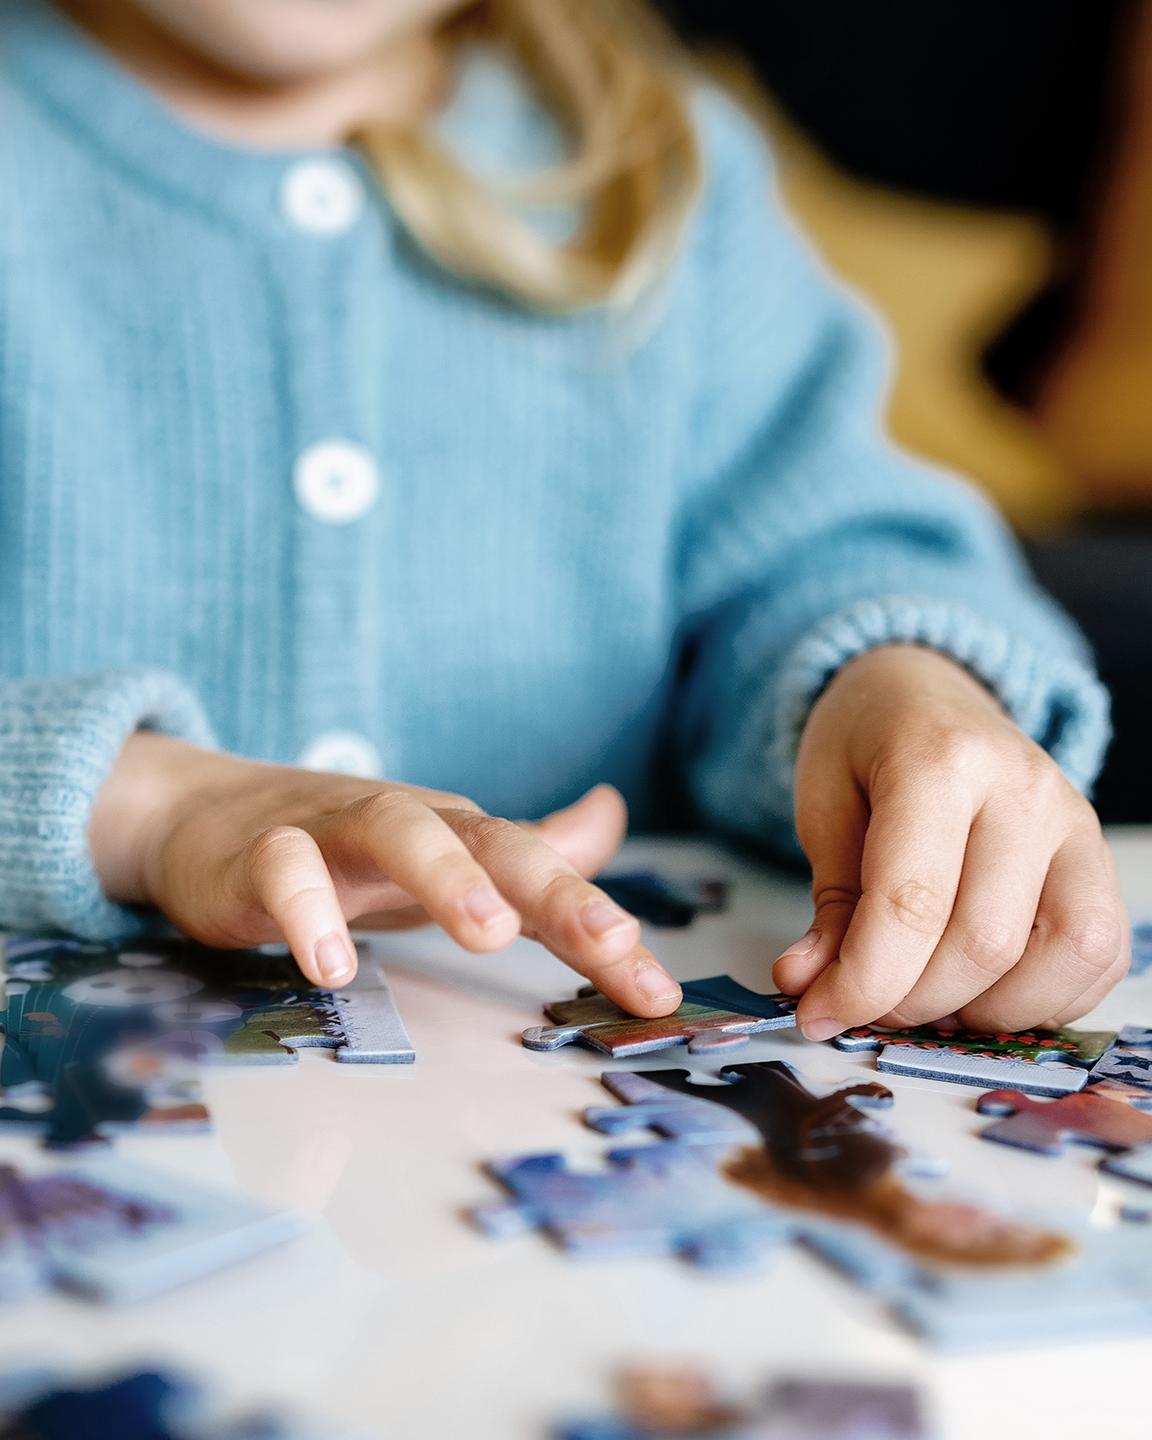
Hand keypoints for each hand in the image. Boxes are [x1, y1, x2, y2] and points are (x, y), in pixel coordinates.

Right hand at [90, 733, 682, 1013]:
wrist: (206, 817)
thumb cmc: (345, 848)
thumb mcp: (446, 853)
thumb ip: (529, 850)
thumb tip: (612, 814)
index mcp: (459, 837)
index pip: (544, 876)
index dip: (604, 929)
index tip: (659, 998)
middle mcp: (410, 825)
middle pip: (488, 838)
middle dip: (553, 887)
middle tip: (607, 941)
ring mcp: (333, 831)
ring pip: (395, 828)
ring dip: (447, 874)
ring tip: (489, 935)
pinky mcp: (258, 853)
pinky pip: (283, 867)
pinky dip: (308, 906)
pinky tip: (332, 967)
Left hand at [773, 646, 1126, 1037]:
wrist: (928, 690)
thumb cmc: (867, 745)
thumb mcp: (823, 804)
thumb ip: (830, 903)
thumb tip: (809, 986)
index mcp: (940, 759)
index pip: (913, 902)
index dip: (865, 981)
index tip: (819, 1014)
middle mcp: (1025, 789)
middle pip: (984, 943)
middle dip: (913, 1001)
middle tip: (865, 1001)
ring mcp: (1076, 823)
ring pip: (1061, 958)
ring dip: (985, 1010)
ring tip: (927, 995)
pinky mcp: (1101, 860)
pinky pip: (1099, 957)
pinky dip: (1043, 998)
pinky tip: (981, 987)